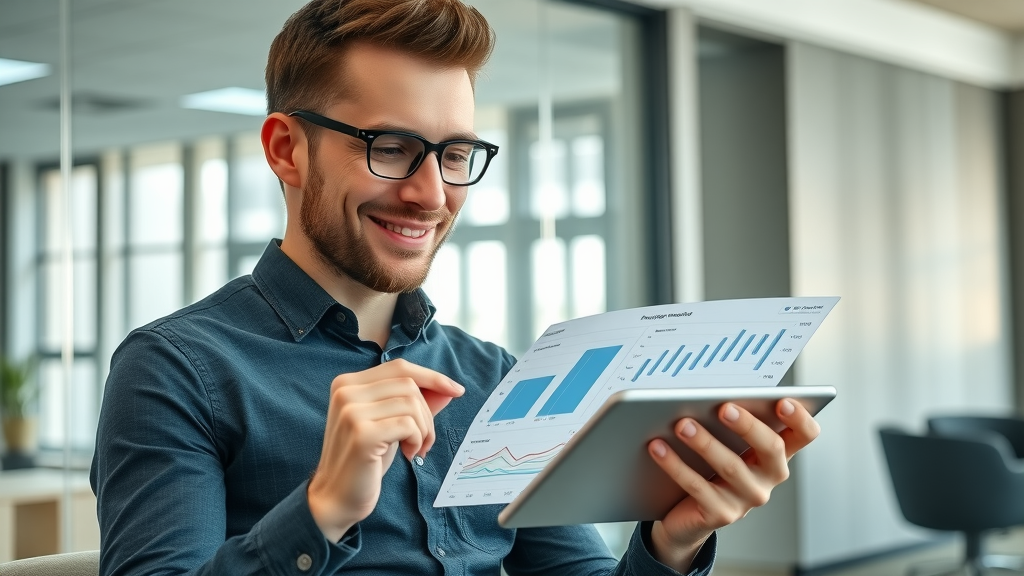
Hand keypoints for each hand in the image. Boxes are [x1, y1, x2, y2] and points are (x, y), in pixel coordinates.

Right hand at [307, 359, 464, 540]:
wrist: (337, 497)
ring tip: (415, 449)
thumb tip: (450, 389)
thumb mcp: (391, 424)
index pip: (399, 367)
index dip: (431, 377)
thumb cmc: (365, 460)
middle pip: (409, 384)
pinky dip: (417, 440)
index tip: (456, 390)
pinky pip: (408, 424)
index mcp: (347, 383)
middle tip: (424, 440)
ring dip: (424, 429)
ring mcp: (351, 411)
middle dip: (427, 413)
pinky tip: (408, 455)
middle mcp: (346, 391)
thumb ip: (416, 404)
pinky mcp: (362, 433)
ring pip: (411, 403)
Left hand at [645, 399, 820, 570]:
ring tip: (681, 424)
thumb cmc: (707, 466)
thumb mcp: (725, 443)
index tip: (783, 402)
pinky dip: (675, 464)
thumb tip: (705, 394)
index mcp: (774, 454)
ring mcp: (747, 498)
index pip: (803, 435)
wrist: (685, 514)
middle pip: (771, 448)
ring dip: (705, 442)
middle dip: (748, 425)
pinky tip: (658, 447)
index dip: (800, 419)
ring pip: (731, 467)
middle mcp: (768, 477)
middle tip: (724, 408)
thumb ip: (727, 421)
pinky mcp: (721, 514)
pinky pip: (698, 487)